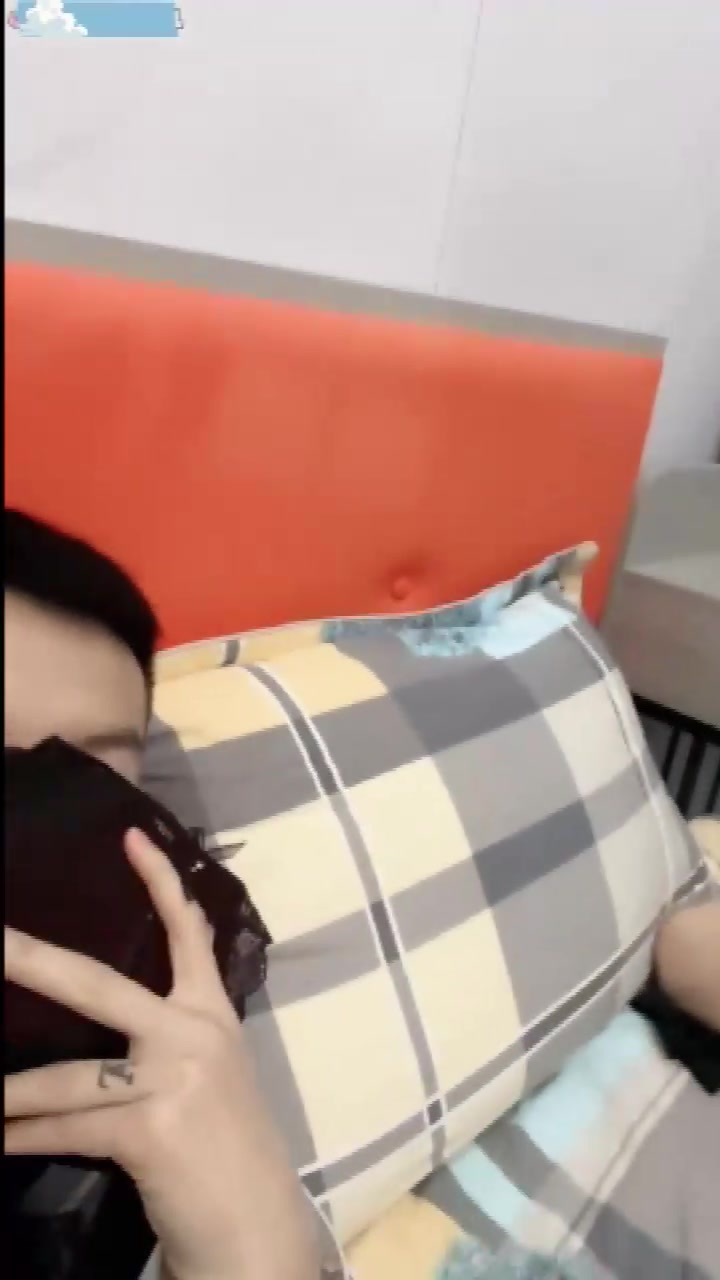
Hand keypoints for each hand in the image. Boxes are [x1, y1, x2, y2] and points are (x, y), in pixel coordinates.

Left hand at [4, 829, 318, 1279]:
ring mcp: (174, 1077)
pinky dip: (27, 1135)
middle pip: (100, 984)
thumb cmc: (226, 1148)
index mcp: (212, 1015)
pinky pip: (69, 1125)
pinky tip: (0, 1139)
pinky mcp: (152, 1126)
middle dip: (34, 959)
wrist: (257, 1222)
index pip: (189, 933)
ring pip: (69, 1074)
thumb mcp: (210, 1074)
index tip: (129, 835)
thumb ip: (170, 1034)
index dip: (160, 881)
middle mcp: (195, 1034)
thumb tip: (107, 1013)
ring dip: (13, 1092)